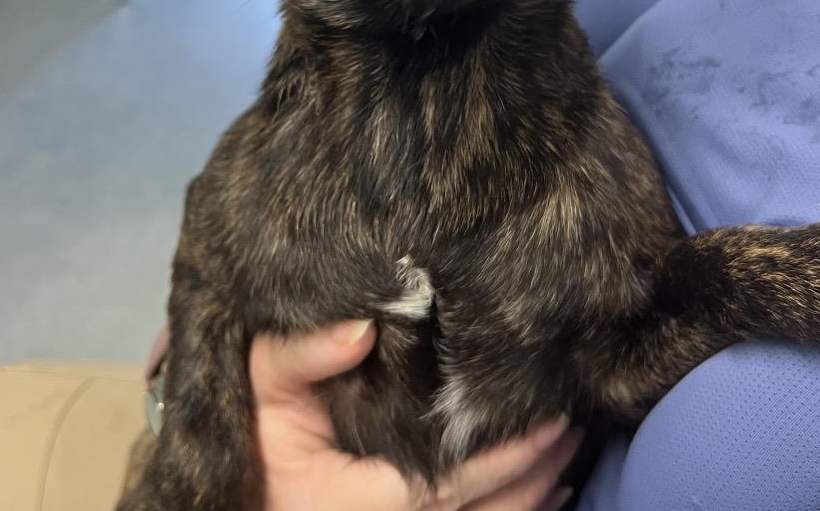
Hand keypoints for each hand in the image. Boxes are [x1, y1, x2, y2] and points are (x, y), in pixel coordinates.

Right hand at [250, 320, 580, 510]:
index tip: (548, 425)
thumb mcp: (262, 386)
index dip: (504, 463)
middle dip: (533, 477)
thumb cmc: (255, 434)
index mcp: (356, 503)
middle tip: (573, 430)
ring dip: (530, 500)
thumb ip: (302, 355)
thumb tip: (363, 327)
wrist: (246, 490)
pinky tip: (540, 496)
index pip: (446, 488)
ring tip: (568, 455)